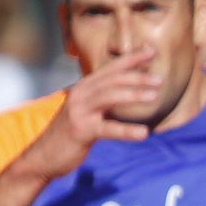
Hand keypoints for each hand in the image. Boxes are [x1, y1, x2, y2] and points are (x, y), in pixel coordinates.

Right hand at [22, 50, 165, 180]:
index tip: (152, 51)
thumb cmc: (70, 134)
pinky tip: (143, 133)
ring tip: (154, 96)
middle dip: (137, 76)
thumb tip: (128, 94)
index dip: (131, 58)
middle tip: (160, 79)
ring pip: (110, 96)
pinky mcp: (81, 130)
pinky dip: (126, 130)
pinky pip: (107, 129)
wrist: (45, 155)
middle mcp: (81, 94)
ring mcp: (80, 111)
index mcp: (84, 87)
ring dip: (134, 94)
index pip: (111, 68)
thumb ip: (104, 102)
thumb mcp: (87, 112)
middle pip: (112, 79)